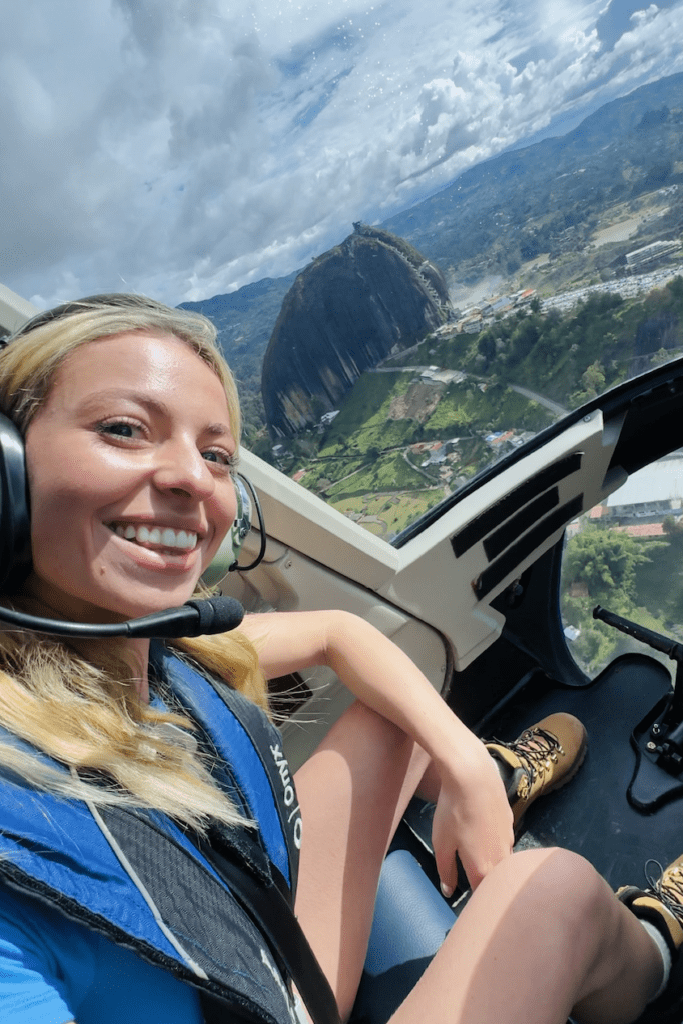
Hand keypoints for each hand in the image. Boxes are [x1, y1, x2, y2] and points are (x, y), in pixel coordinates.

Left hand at [431, 741, 513, 894]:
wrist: (474, 776)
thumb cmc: (454, 811)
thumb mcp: (442, 843)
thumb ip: (446, 870)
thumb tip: (449, 891)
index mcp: (483, 868)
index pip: (482, 894)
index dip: (475, 900)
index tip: (468, 900)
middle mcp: (502, 858)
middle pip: (496, 880)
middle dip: (486, 884)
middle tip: (473, 880)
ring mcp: (510, 838)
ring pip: (503, 860)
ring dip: (493, 863)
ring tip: (477, 854)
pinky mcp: (511, 821)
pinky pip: (505, 841)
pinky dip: (496, 843)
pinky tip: (484, 830)